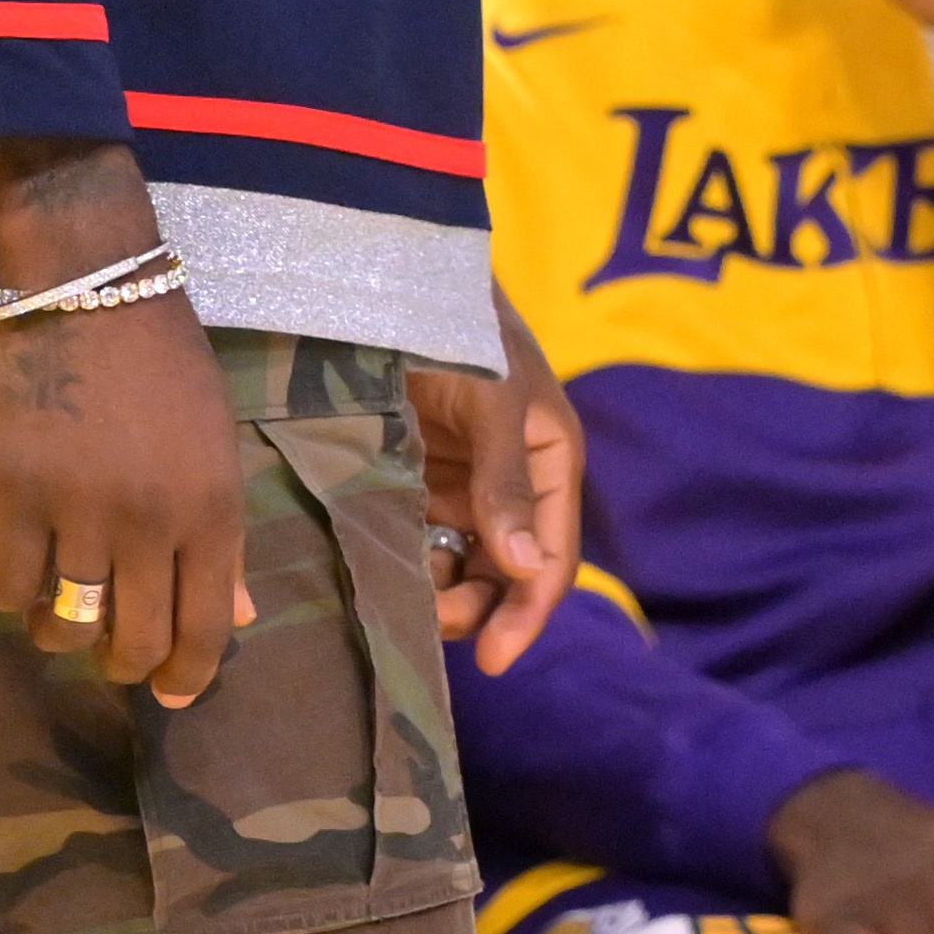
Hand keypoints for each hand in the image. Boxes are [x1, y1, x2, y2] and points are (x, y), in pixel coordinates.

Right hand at [0, 292, 254, 704]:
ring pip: (67, 622)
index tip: (171, 694)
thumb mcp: (215, 444)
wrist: (87, 284)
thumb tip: (239, 617)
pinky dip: (11, 598)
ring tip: (57, 620)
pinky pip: (10, 584)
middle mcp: (152, 521)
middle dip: (124, 668)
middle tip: (111, 660)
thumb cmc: (162, 362)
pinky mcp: (15, 493)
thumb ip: (225, 536)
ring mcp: (80, 510)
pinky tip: (14, 582)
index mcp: (213, 507)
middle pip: (135, 639)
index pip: (206, 625)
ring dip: (61, 637)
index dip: (188, 674)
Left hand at [406, 287, 582, 673]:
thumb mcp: (496, 400)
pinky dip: (407, 559)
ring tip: (403, 593)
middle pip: (505, 575)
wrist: (396, 273)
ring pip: (460, 564)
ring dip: (439, 591)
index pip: (551, 562)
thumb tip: (529, 571)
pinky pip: (419, 536)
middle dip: (475, 609)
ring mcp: (462, 481)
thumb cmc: (465, 328)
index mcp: (552, 465)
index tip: (491, 660)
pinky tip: (382, 563)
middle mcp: (512, 484)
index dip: (526, 614)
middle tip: (429, 624)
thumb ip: (507, 484)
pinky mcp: (416, 473)